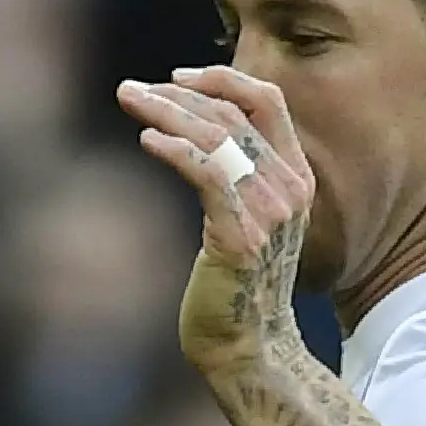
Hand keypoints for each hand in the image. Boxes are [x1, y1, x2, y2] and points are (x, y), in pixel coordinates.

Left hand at [118, 64, 318, 378]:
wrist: (249, 348)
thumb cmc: (237, 287)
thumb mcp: (247, 221)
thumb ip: (238, 178)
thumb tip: (195, 133)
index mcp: (297, 178)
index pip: (268, 102)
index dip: (223, 80)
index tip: (178, 77)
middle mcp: (289, 189)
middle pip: (231, 113)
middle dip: (176, 93)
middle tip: (130, 89)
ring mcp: (269, 212)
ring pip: (215, 135)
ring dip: (165, 111)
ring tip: (128, 100)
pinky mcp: (240, 236)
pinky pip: (206, 173)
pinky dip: (174, 149)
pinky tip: (146, 141)